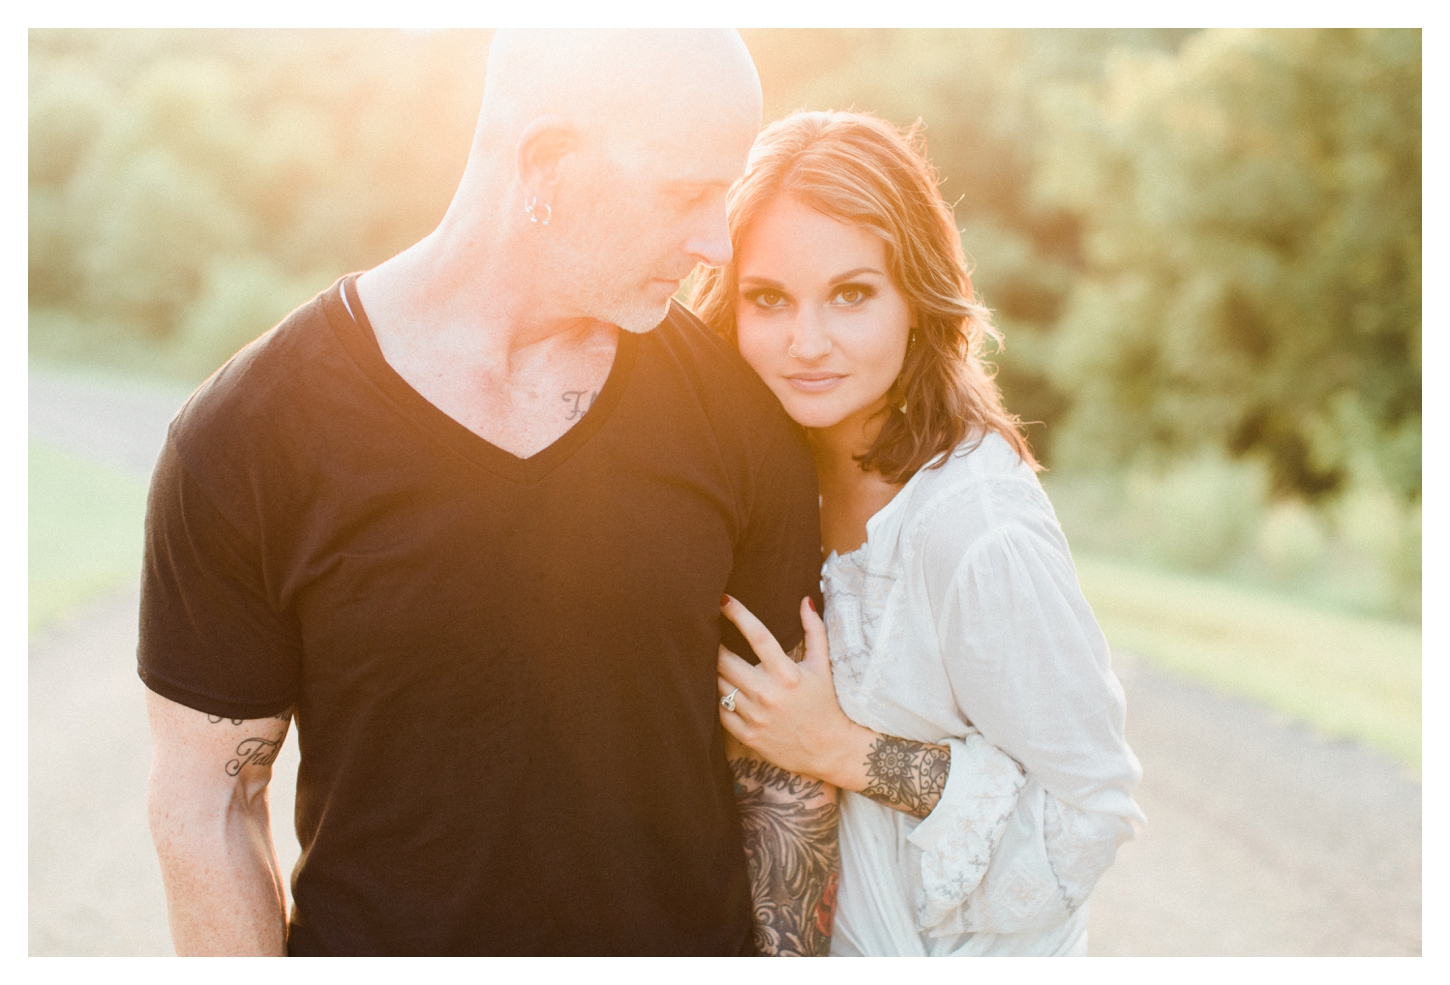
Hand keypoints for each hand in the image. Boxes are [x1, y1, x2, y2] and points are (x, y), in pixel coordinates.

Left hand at [718, 595, 863, 784]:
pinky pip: (721, 711)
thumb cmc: (824, 702)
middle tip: (711, 638)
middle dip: (714, 646)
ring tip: (719, 664)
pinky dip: (720, 699)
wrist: (827, 750)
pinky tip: (727, 692)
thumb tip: (805, 600)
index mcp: (787, 674)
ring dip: (717, 672)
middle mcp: (768, 694)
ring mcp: (756, 717)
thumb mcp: (822, 666)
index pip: (758, 636)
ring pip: (720, 685)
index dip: (738, 614)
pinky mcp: (747, 736)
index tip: (723, 600)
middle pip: (726, 661)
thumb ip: (815, 631)